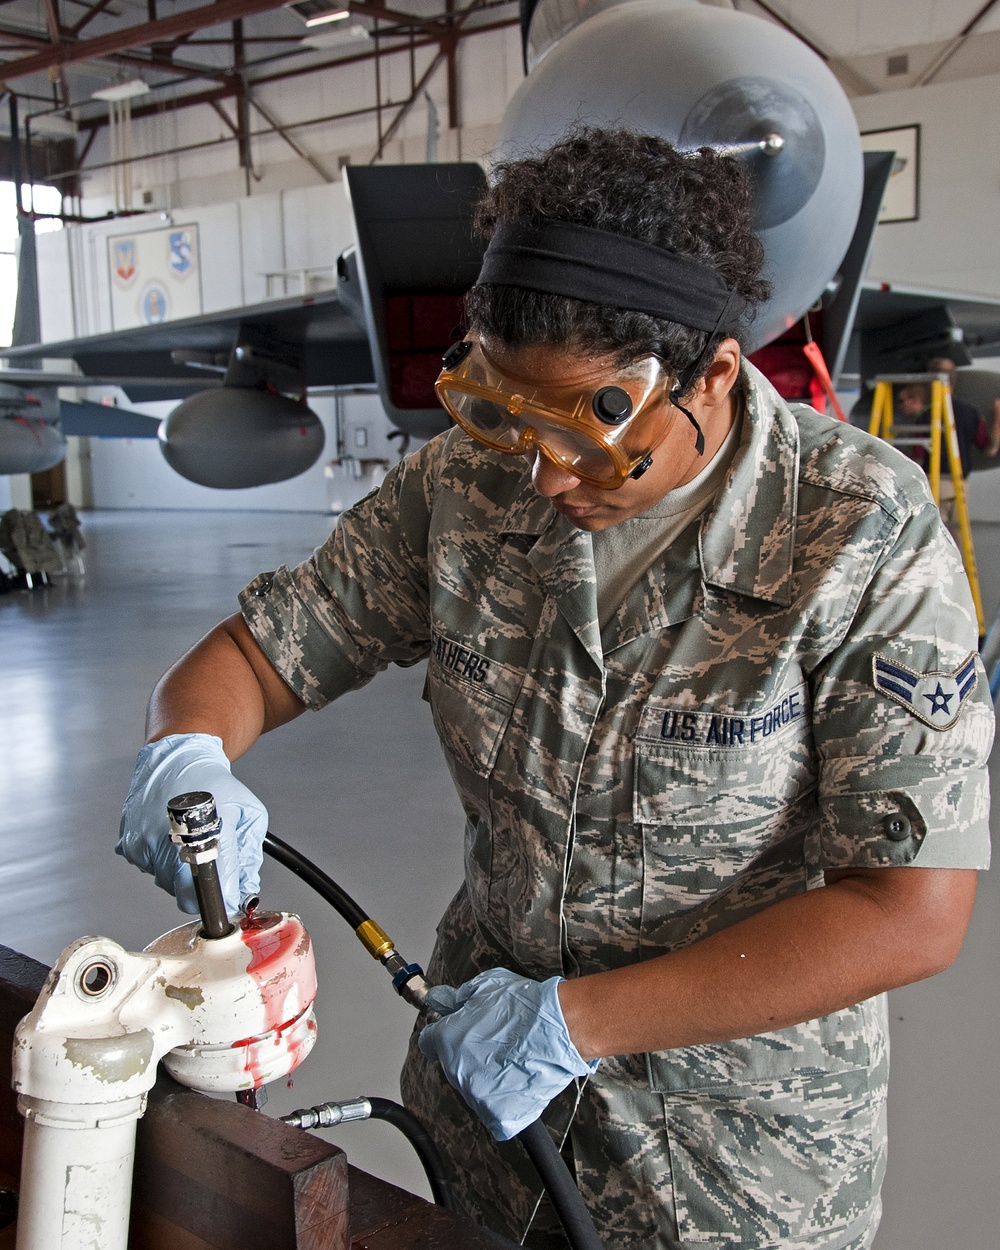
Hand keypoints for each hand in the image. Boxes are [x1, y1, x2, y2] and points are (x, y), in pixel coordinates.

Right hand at [117, 733, 267, 914]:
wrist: (176, 759)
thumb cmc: (215, 783)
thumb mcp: (248, 813)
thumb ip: (250, 856)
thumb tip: (245, 890)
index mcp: (206, 833)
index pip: (215, 889)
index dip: (225, 899)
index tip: (229, 898)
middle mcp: (171, 841)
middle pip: (187, 895)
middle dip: (202, 885)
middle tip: (209, 857)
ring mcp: (146, 844)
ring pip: (166, 884)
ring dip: (179, 872)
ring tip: (188, 839)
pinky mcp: (129, 845)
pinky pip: (148, 870)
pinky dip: (160, 861)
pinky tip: (169, 836)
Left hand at [418, 968, 598, 1141]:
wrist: (560, 1028)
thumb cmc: (526, 1007)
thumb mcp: (485, 986)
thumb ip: (458, 997)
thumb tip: (444, 1000)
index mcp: (448, 1040)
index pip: (429, 1042)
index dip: (443, 1033)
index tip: (453, 1032)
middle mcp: (457, 1071)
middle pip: (453, 1065)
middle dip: (468, 1053)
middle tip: (495, 1040)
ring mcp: (477, 1096)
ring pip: (474, 1087)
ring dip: (487, 1076)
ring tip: (512, 1057)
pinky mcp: (499, 1115)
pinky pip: (494, 1113)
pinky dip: (504, 1101)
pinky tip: (517, 1079)